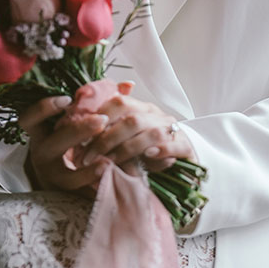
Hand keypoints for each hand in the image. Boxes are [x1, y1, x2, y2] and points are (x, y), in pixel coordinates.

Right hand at [20, 95, 112, 193]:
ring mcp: (53, 177)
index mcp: (41, 133)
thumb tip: (127, 84)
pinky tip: (110, 177)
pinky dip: (96, 186)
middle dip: (78, 132)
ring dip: (88, 168)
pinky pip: (81, 193)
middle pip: (53, 143)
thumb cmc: (75, 142)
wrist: (68, 180)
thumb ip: (100, 102)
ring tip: (107, 160)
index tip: (67, 100)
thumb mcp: (80, 121)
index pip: (28, 118)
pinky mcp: (67, 194)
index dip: (43, 108)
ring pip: (66, 175)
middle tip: (102, 121)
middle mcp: (42, 154)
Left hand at [64, 81, 195, 173]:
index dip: (100, 116)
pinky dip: (162, 150)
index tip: (82, 136)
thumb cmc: (149, 153)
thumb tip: (82, 132)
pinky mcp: (186, 147)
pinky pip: (176, 145)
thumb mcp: (127, 141)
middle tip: (87, 157)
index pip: (119, 102)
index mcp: (141, 109)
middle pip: (131, 119)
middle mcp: (157, 116)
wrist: (184, 165)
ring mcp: (173, 130)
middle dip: (106, 139)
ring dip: (127, 148)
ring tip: (109, 162)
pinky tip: (149, 156)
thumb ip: (109, 133)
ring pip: (151, 132)